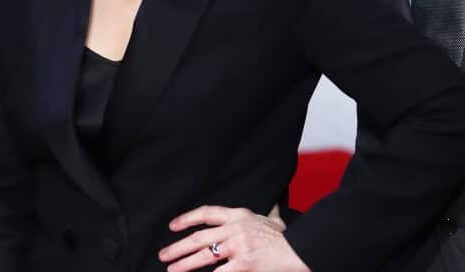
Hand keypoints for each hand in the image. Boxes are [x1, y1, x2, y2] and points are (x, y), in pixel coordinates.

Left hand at [158, 205, 308, 271]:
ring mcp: (238, 246)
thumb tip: (273, 200)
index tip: (173, 226)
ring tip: (172, 269)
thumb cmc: (287, 238)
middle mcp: (236, 228)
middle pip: (200, 237)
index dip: (187, 218)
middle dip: (179, 247)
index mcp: (240, 215)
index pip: (207, 213)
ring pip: (205, 255)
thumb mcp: (274, 218)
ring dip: (185, 264)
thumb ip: (268, 211)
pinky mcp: (243, 264)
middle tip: (164, 255)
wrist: (300, 251)